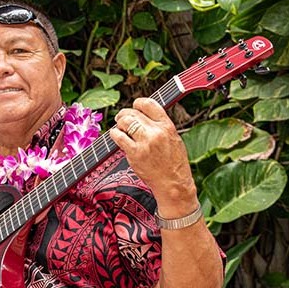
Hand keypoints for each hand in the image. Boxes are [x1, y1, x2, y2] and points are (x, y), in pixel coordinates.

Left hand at [109, 97, 199, 217]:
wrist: (173, 184)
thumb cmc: (174, 164)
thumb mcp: (174, 139)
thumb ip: (160, 126)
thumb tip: (144, 116)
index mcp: (167, 126)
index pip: (149, 104)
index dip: (138, 103)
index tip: (134, 106)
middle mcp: (156, 132)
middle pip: (133, 113)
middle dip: (124, 114)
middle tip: (121, 118)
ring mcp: (144, 142)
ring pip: (124, 122)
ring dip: (119, 123)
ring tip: (119, 127)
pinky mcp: (134, 153)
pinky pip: (118, 137)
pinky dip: (114, 134)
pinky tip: (115, 136)